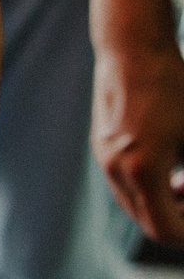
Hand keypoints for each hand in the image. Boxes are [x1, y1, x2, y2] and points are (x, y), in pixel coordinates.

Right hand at [96, 46, 183, 245]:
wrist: (132, 50)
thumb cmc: (175, 87)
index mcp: (144, 168)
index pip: (164, 228)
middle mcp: (117, 168)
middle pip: (148, 222)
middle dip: (180, 222)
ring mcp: (104, 158)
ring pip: (135, 205)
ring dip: (165, 206)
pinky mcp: (102, 147)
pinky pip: (126, 184)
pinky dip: (150, 190)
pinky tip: (173, 173)